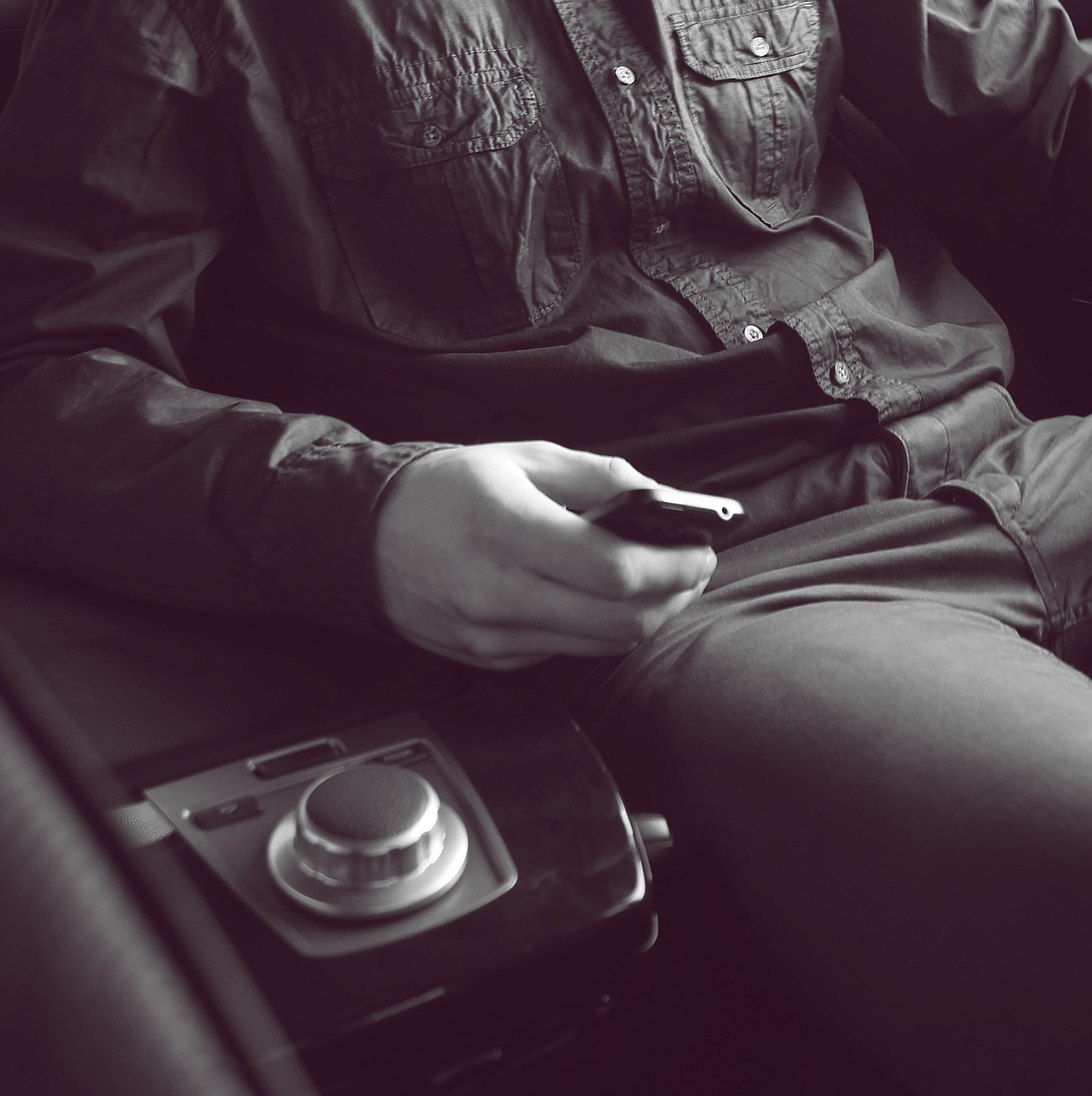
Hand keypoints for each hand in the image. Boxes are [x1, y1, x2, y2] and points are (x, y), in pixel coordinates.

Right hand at [372, 440, 717, 669]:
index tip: (701, 546)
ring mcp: (493, 636)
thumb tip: (658, 496)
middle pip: (621, 620)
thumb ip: (595, 475)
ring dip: (648, 616)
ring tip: (664, 581)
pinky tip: (610, 598)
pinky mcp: (491, 660)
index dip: (672, 564)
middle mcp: (499, 594)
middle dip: (674, 594)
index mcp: (508, 530)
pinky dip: (603, 628)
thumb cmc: (445, 489)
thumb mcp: (520, 458)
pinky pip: (567, 652)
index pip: (614, 569)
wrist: (363, 537)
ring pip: (602, 644)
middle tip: (694, 566)